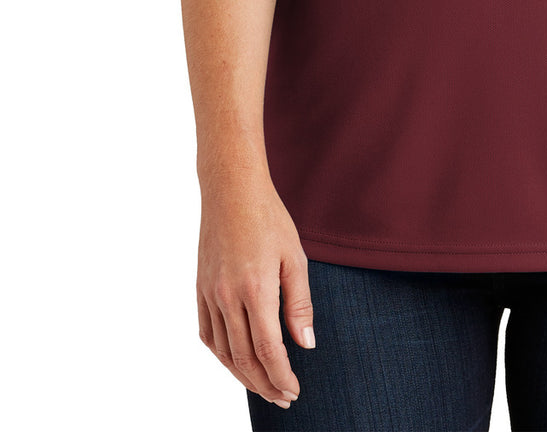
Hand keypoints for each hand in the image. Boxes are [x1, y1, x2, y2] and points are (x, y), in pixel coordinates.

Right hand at [196, 175, 315, 408]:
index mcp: (256, 289)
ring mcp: (210, 294)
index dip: (281, 376)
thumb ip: (300, 304)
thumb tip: (306, 345)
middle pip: (244, 358)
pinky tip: (235, 361)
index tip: (294, 390)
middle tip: (283, 398)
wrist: (230, 190)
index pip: (268, 350)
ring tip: (263, 387)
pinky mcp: (199, 289)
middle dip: (265, 385)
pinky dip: (222, 355)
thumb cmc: (268, 218)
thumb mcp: (295, 257)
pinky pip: (208, 334)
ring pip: (223, 352)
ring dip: (243, 376)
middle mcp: (228, 297)